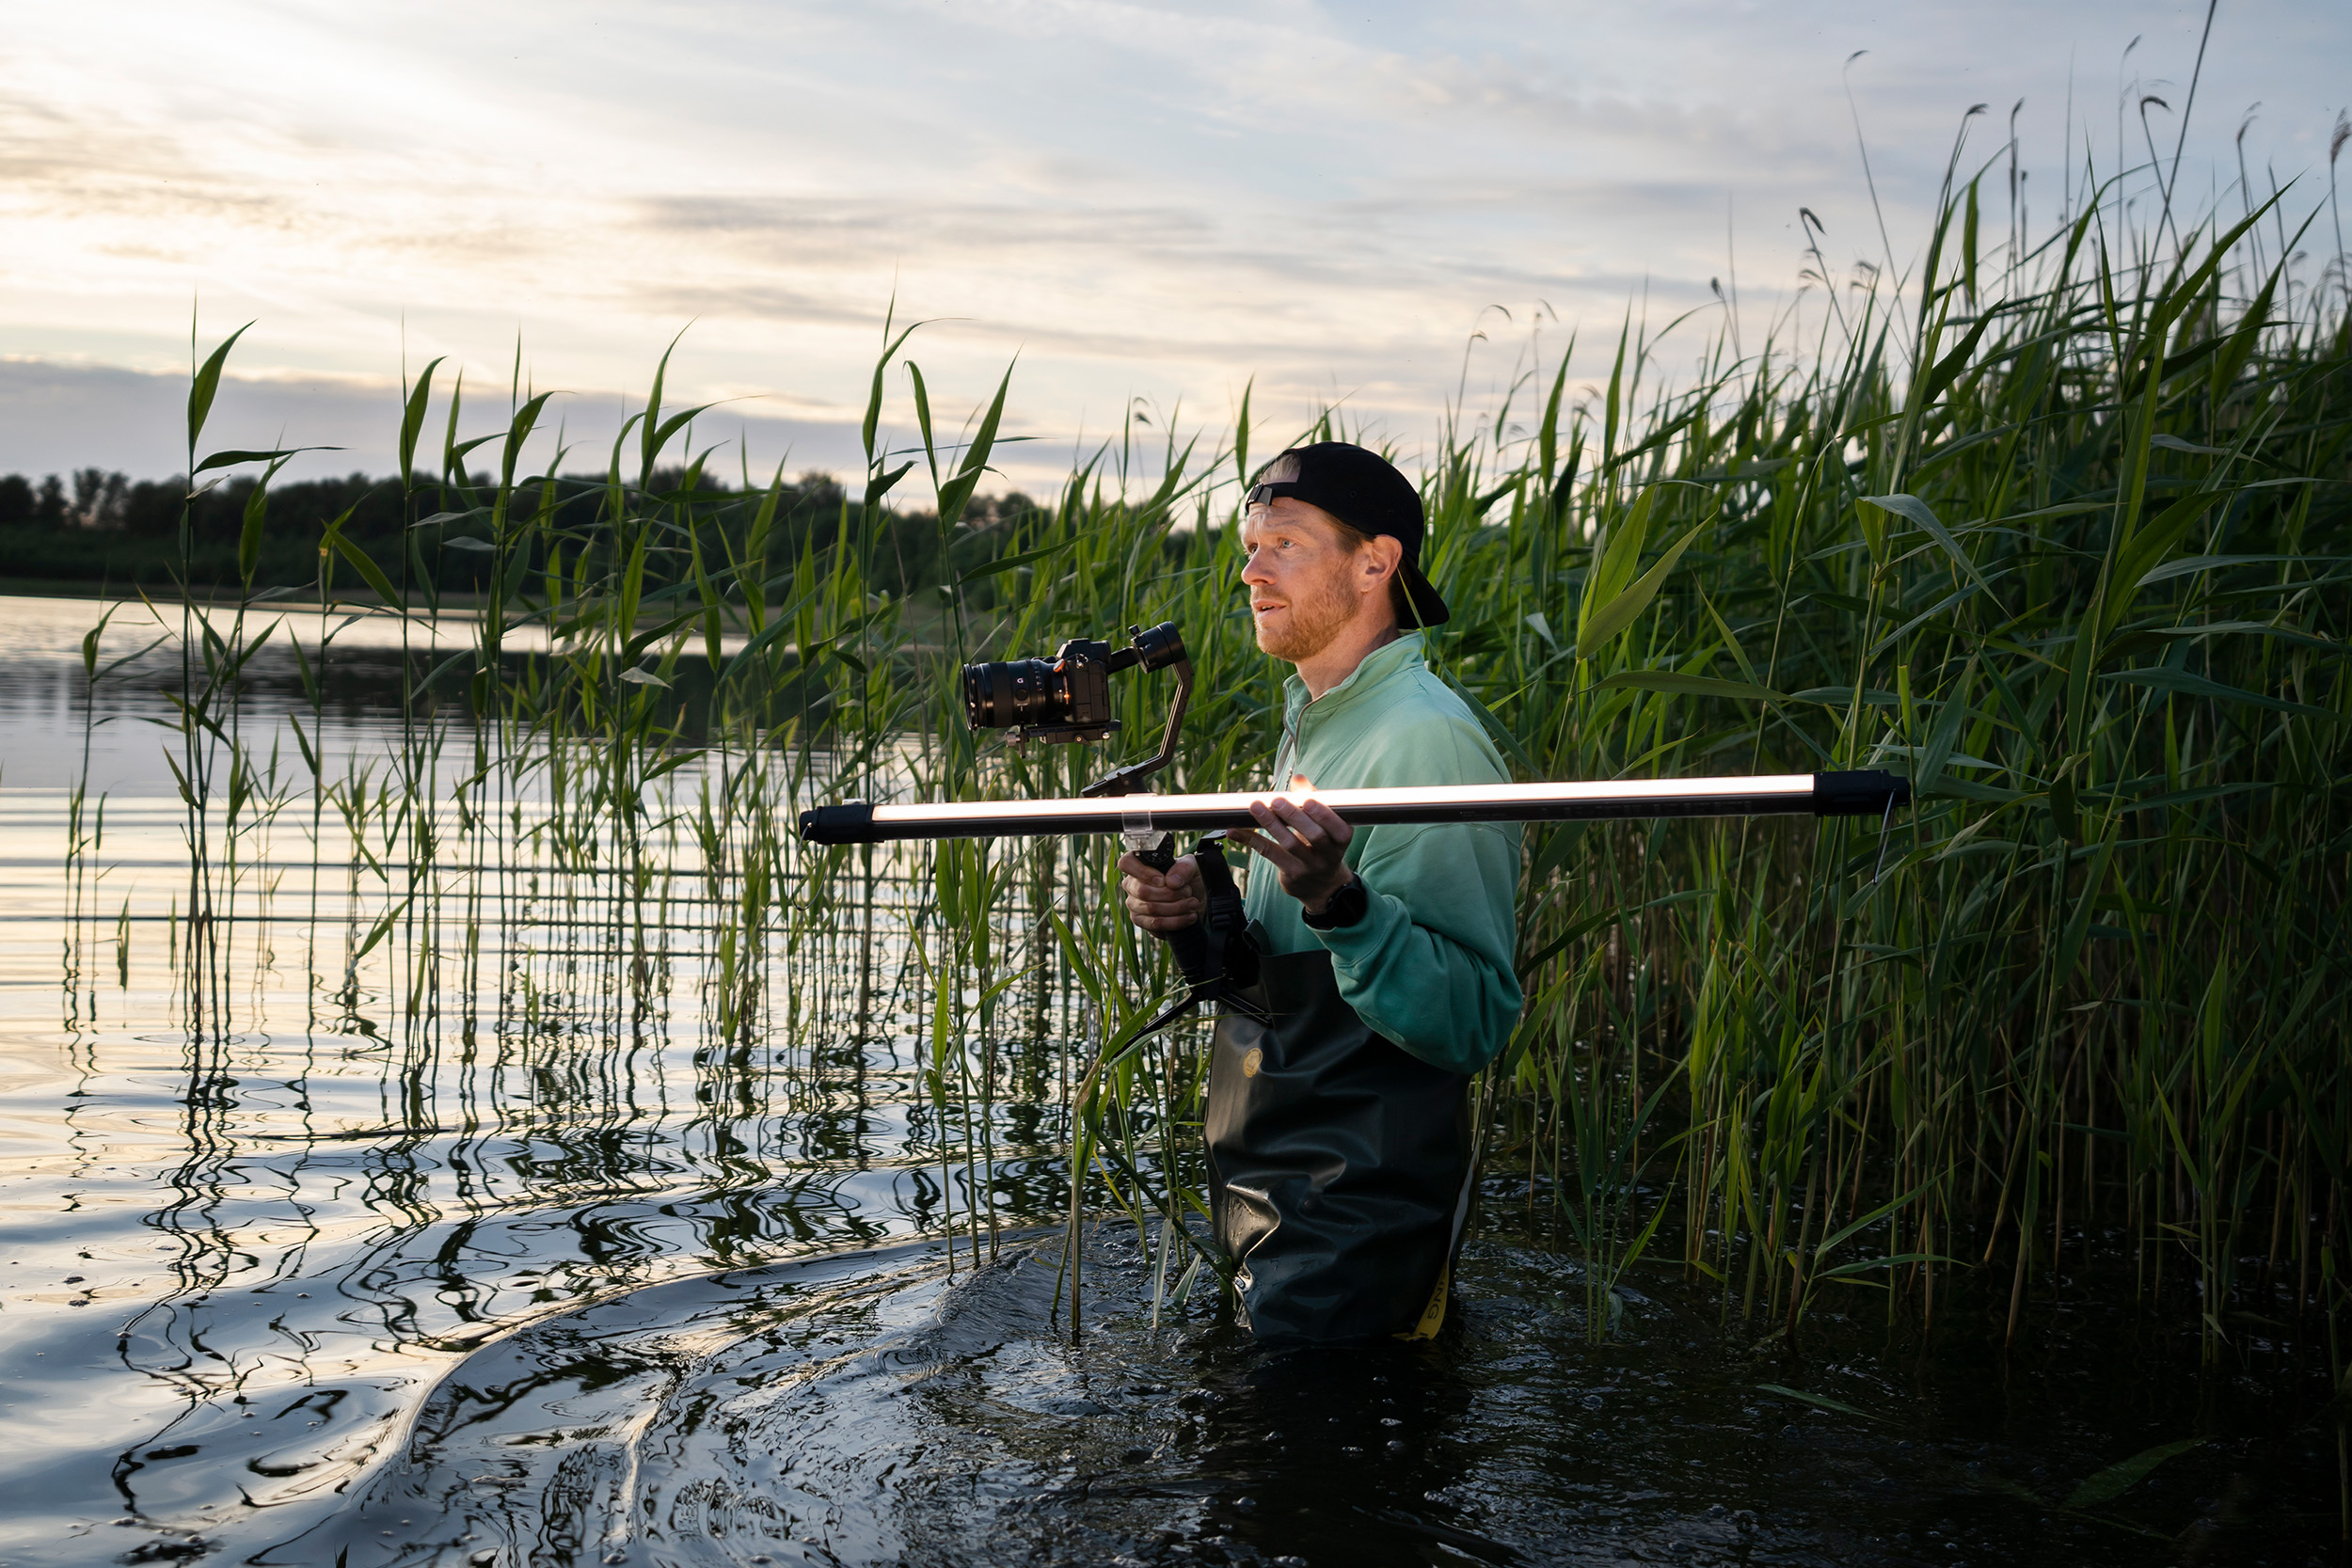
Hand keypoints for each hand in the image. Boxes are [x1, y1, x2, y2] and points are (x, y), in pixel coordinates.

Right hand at [1117, 851, 1204, 932]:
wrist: (1194, 900)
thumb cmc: (1187, 879)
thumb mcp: (1192, 867)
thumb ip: (1184, 868)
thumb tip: (1171, 882)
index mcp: (1139, 865)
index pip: (1126, 863)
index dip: (1143, 872)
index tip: (1163, 880)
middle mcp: (1132, 884)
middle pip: (1142, 891)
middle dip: (1170, 894)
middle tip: (1188, 892)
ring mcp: (1133, 904)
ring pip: (1150, 908)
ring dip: (1176, 907)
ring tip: (1193, 903)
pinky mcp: (1140, 921)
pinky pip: (1154, 923)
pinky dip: (1175, 921)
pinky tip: (1189, 916)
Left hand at [1228, 796, 1354, 916]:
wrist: (1322, 886)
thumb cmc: (1321, 844)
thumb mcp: (1324, 825)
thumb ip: (1313, 799)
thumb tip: (1298, 778)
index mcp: (1341, 839)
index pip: (1339, 828)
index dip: (1324, 815)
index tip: (1308, 801)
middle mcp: (1329, 855)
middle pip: (1315, 836)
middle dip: (1295, 817)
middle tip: (1277, 801)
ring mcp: (1310, 867)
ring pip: (1290, 845)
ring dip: (1271, 824)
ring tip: (1256, 807)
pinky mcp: (1291, 875)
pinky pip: (1269, 854)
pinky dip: (1250, 840)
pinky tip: (1235, 830)